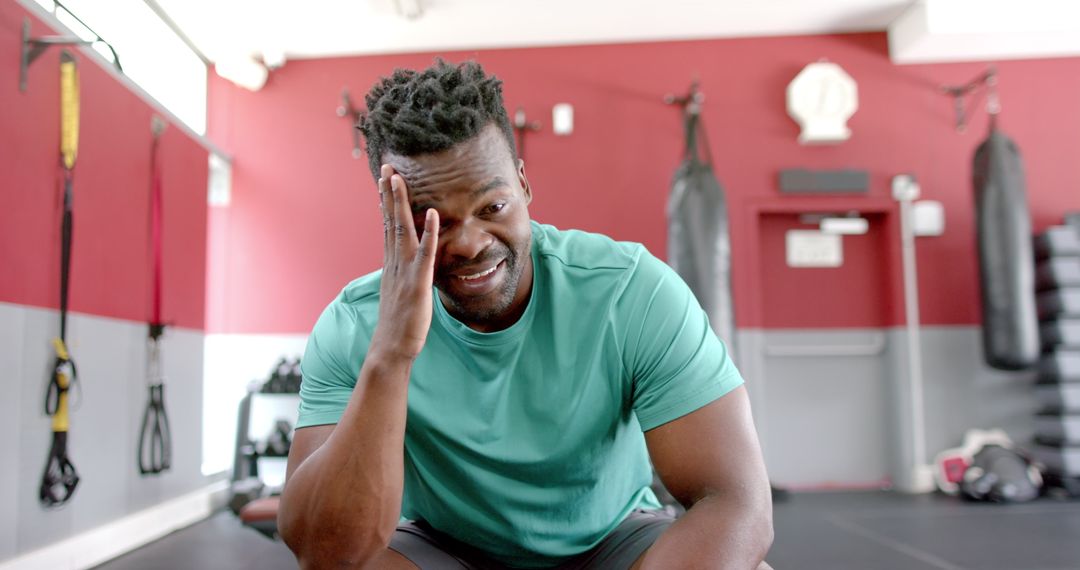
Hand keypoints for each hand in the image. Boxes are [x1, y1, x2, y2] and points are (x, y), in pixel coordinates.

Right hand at [370, 164, 439, 361]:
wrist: (392, 348)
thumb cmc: (400, 322)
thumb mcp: (401, 290)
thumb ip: (405, 272)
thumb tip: (411, 263)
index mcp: (392, 263)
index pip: (388, 225)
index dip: (387, 201)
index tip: (386, 178)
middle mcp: (395, 262)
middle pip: (390, 221)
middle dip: (389, 193)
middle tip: (387, 168)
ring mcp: (405, 271)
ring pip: (402, 231)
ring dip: (401, 204)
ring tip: (399, 180)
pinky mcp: (418, 283)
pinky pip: (426, 254)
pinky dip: (430, 233)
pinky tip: (434, 214)